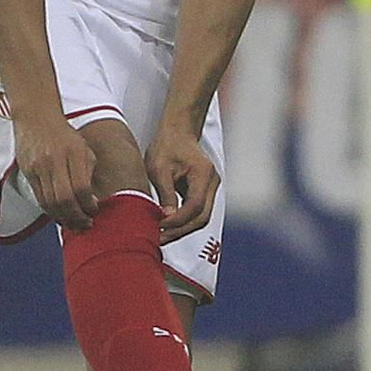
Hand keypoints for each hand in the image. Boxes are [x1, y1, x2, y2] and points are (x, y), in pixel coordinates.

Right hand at [14, 112, 99, 231]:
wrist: (36, 119)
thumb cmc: (64, 135)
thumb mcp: (84, 149)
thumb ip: (88, 172)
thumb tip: (92, 200)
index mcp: (74, 153)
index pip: (81, 187)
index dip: (88, 205)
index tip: (94, 211)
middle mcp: (55, 160)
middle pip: (65, 198)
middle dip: (76, 217)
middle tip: (85, 224)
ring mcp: (39, 167)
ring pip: (50, 202)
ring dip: (63, 218)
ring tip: (73, 224)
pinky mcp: (28, 172)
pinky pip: (39, 198)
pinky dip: (50, 211)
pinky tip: (59, 215)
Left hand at [146, 119, 220, 243]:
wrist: (178, 132)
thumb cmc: (167, 146)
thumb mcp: (159, 169)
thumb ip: (165, 194)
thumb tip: (166, 218)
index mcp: (203, 174)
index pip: (194, 206)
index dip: (177, 220)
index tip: (158, 226)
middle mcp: (212, 183)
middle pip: (201, 217)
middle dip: (179, 230)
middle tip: (157, 238)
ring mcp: (211, 188)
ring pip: (200, 218)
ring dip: (181, 229)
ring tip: (160, 235)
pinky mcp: (205, 191)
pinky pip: (197, 212)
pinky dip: (183, 222)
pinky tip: (167, 226)